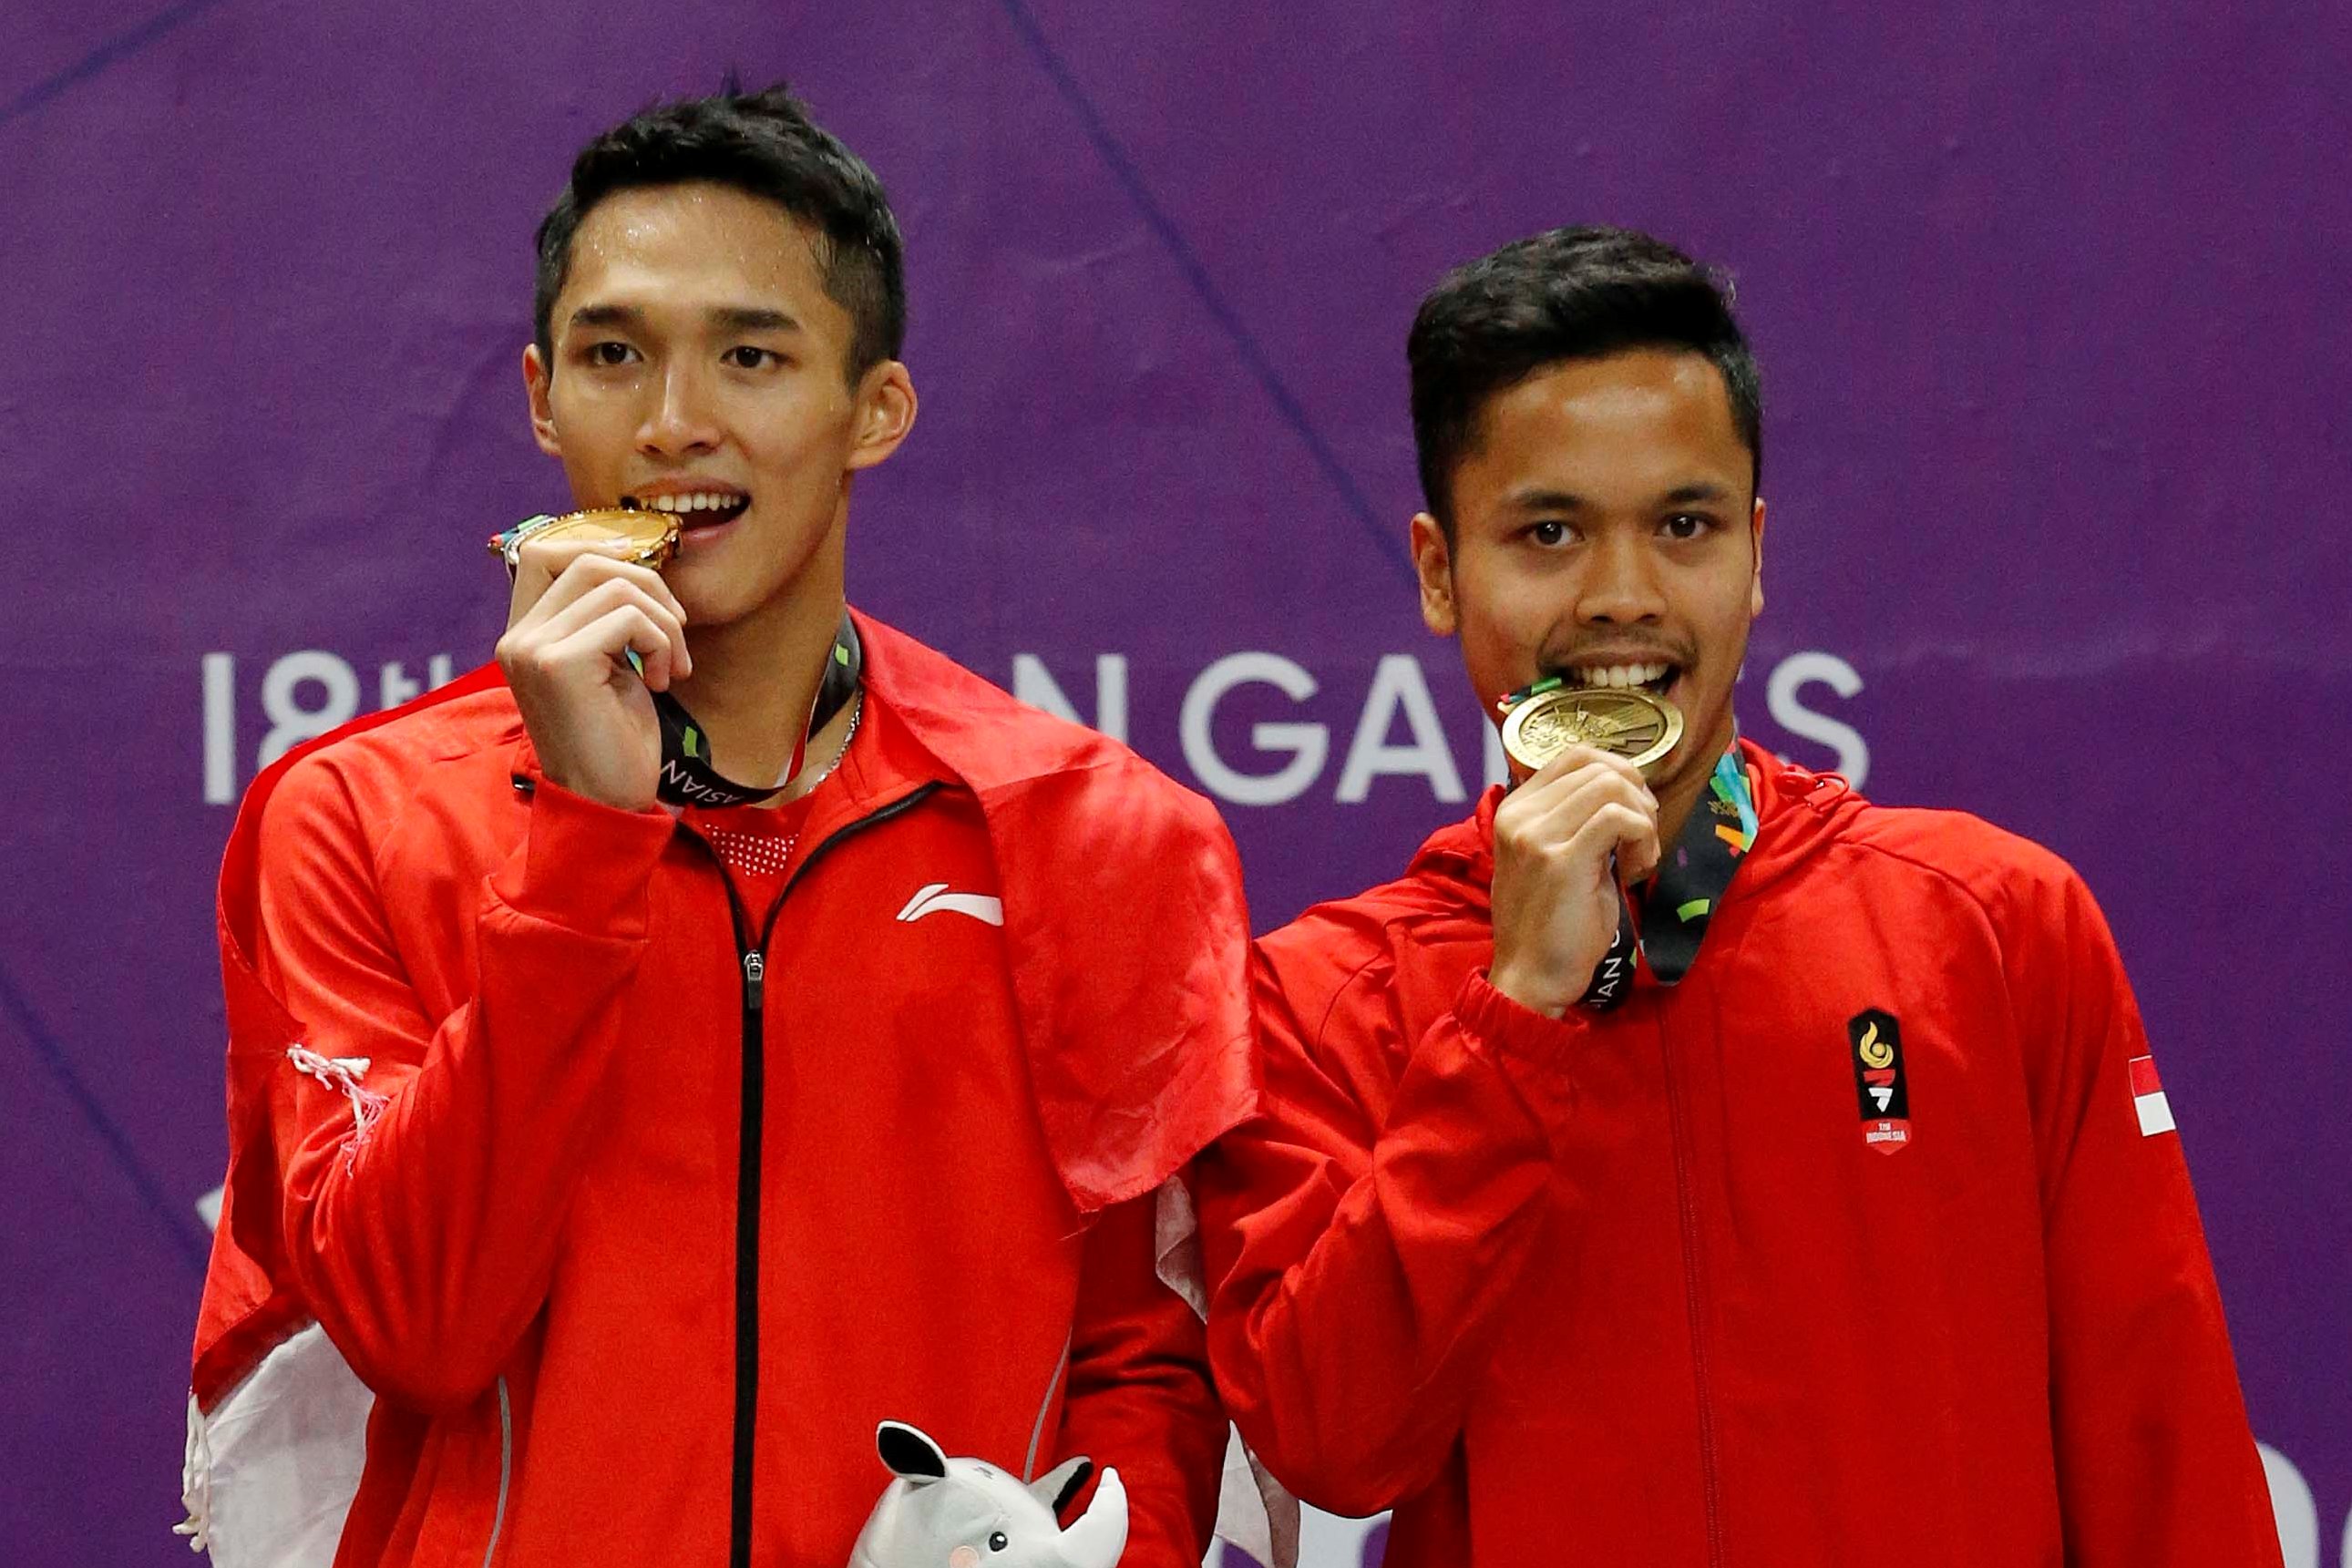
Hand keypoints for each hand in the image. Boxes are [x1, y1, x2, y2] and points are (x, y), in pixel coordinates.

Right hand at [495, 538, 691, 811]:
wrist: (607, 802)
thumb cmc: (615, 739)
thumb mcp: (610, 665)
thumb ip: (606, 618)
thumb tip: (635, 564)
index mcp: (523, 635)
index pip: (544, 553)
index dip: (600, 551)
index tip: (645, 583)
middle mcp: (517, 638)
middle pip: (587, 560)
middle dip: (649, 586)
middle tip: (675, 631)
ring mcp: (533, 649)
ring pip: (616, 586)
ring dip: (663, 623)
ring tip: (672, 666)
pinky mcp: (560, 664)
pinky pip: (629, 619)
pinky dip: (662, 643)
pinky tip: (661, 683)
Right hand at [1487, 745, 1660, 1017]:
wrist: (1532, 978)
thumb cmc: (1552, 926)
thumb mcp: (1557, 858)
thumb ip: (1578, 820)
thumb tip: (1626, 788)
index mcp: (1515, 809)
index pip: (1576, 754)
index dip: (1619, 772)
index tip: (1634, 814)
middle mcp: (1520, 814)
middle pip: (1600, 766)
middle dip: (1639, 797)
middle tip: (1644, 841)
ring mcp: (1536, 834)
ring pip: (1612, 786)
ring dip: (1643, 819)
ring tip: (1640, 858)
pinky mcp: (1561, 859)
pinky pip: (1619, 818)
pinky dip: (1643, 837)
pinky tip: (1638, 870)